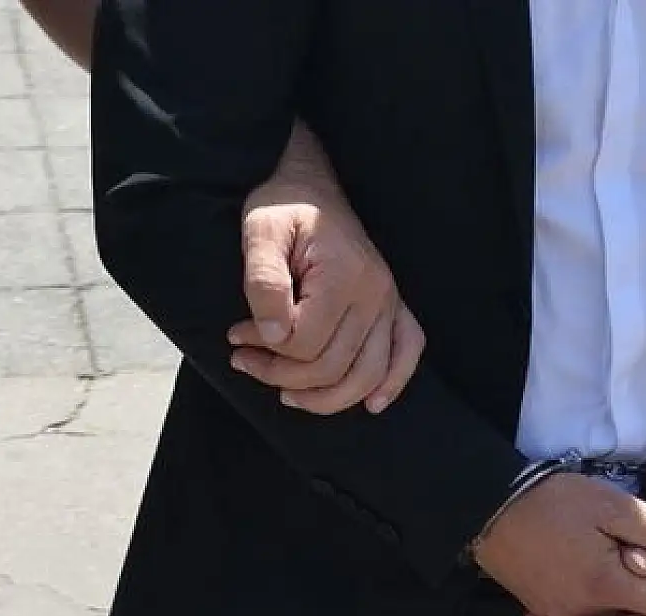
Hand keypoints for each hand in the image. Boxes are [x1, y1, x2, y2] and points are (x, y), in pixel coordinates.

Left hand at [228, 180, 423, 415]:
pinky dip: (393, 383)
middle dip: (283, 375)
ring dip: (325, 397)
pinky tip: (371, 403)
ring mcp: (389, 301)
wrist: (312, 182)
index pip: (306, 343)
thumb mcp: (260, 232)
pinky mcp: (394, 304)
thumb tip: (274, 336)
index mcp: (342, 275)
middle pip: (334, 366)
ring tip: (285, 393)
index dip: (267, 351)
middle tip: (246, 360)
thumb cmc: (283, 206)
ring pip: (367, 374)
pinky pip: (408, 351)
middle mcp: (375, 294)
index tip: (237, 335)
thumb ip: (264, 283)